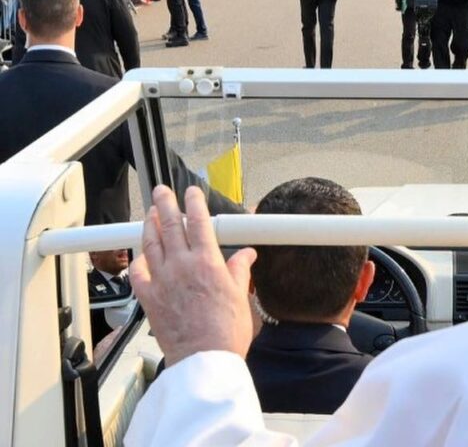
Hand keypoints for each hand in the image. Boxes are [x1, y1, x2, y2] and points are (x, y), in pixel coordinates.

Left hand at [130, 185, 255, 367]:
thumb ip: (239, 269)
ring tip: (149, 214)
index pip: (198, 221)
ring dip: (148, 225)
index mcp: (207, 260)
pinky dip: (137, 261)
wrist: (204, 358)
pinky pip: (137, 274)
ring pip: (151, 244)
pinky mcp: (149, 299)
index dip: (194, 202)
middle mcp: (182, 265)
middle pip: (169, 225)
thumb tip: (246, 255)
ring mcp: (162, 281)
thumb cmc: (226, 330)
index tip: (191, 192)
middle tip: (161, 191)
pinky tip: (139, 256)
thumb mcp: (240, 294)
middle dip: (164, 204)